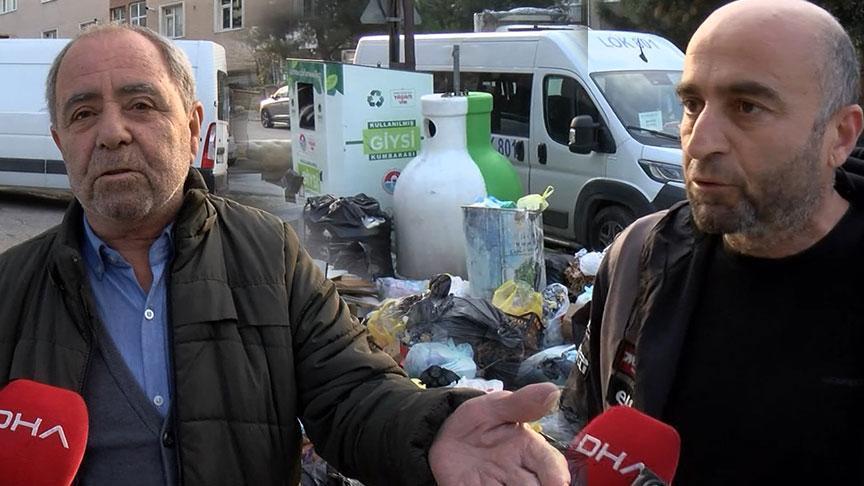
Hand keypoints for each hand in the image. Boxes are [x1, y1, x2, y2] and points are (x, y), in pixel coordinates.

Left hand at [429, 382, 569, 485]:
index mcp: (527, 448)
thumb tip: (553, 390)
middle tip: (526, 483)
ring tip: (503, 483)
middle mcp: (519, 473)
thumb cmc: (478, 421)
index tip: (558, 482)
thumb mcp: (494, 406)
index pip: (550, 463)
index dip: (556, 473)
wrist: (444, 438)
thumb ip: (521, 403)